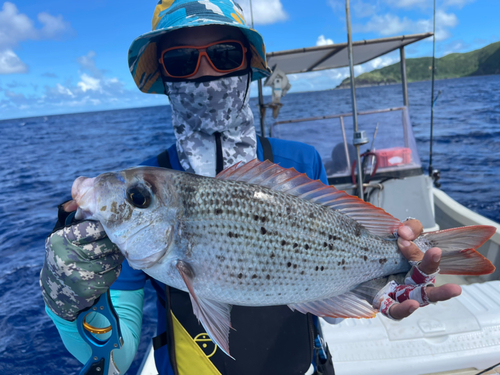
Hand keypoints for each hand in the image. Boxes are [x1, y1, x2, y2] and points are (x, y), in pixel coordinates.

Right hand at [40, 205, 123, 320]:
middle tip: (118, 238)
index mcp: (61, 239)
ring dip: (117, 255)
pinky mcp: (89, 287)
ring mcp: (78, 274)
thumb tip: (85, 191)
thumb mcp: (63, 235)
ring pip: (113, 259)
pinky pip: (114, 273)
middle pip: (106, 244)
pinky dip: (115, 268)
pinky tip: (109, 266)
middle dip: (114, 241)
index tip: (110, 225)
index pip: (92, 228)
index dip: (105, 226)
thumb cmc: (65, 253)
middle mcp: (67, 256)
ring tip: (113, 251)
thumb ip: (76, 215)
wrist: (57, 288)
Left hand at [380, 219, 461, 319]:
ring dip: (439, 293)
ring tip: (454, 290)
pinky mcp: (386, 302)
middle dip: (432, 263)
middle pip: (426, 272)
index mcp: (415, 260)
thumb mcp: (393, 235)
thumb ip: (406, 229)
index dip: (413, 236)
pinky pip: (396, 310)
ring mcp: (401, 291)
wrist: (353, 268)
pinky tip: (412, 306)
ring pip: (423, 295)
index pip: (420, 243)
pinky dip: (405, 309)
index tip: (402, 233)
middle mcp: (411, 277)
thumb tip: (404, 232)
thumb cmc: (379, 253)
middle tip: (436, 252)